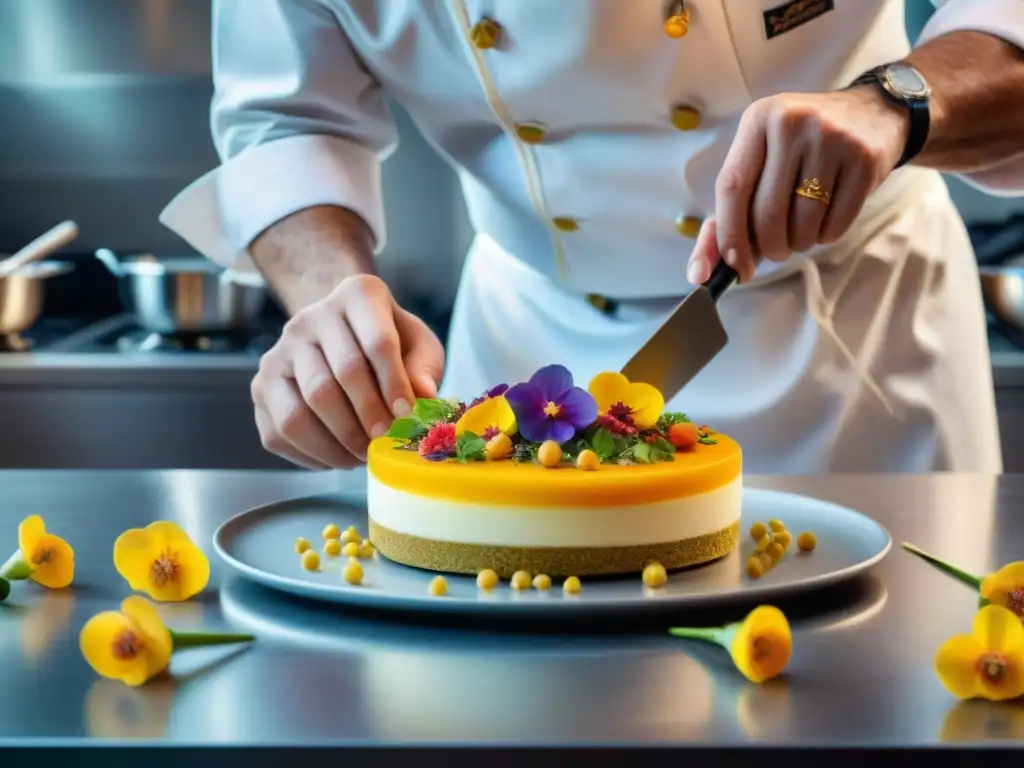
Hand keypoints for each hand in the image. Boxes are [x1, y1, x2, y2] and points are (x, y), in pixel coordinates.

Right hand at [252, 274, 444, 469]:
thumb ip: (423, 370)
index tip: (408, 415)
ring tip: (365, 455)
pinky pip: (280, 432)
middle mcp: (309, 319)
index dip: (394, 384)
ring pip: (302, 409)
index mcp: (356, 296)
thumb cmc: (389, 344)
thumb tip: (422, 399)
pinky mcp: (261, 388)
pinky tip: (339, 457)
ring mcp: (278, 354)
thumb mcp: (418, 346)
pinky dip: (313, 455)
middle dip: (367, 417)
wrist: (343, 337)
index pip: (376, 341)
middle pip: (336, 377)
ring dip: (338, 442)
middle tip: (386, 441)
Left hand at [687, 87, 909, 284]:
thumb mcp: (761, 159)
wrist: (874, 115)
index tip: (734, 266)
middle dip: (769, 247)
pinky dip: (825, 237)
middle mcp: (792, 123)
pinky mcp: (863, 160)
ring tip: (802, 230)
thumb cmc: (802, 147)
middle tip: (776, 249)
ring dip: (798, 244)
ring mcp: (832, 139)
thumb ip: (727, 211)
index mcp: (757, 120)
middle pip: (767, 213)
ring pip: (802, 224)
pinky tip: (826, 220)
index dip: (729, 235)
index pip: (732, 187)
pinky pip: (835, 225)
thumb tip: (701, 271)